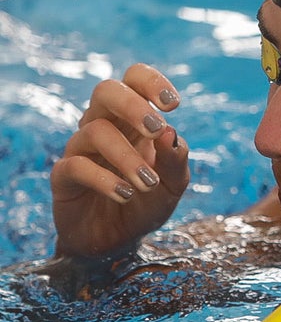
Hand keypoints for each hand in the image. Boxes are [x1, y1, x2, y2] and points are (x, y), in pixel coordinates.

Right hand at [50, 64, 189, 258]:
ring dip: (128, 157)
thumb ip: (176, 160)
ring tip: (148, 183)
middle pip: (106, 90)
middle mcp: (104, 126)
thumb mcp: (174, 185)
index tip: (173, 104)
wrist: (119, 241)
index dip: (151, 82)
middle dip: (132, 105)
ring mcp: (81, 149)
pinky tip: (126, 194)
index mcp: (133, 121)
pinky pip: (76, 166)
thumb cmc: (147, 204)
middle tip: (155, 129)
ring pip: (95, 131)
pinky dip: (105, 180)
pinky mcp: (64, 176)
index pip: (133, 80)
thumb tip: (171, 132)